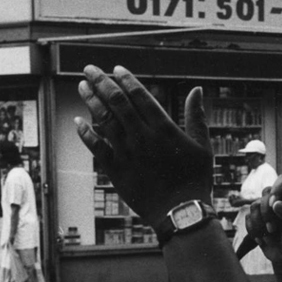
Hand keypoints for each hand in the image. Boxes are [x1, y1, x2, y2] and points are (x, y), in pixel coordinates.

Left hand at [74, 65, 212, 223]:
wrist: (181, 213)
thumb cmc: (195, 180)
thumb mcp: (203, 146)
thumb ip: (197, 116)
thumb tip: (198, 89)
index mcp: (163, 129)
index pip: (140, 96)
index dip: (126, 80)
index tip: (116, 68)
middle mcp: (142, 137)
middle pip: (117, 103)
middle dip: (101, 82)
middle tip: (89, 69)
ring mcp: (127, 154)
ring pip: (104, 121)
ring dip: (91, 101)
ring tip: (81, 86)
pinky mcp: (116, 170)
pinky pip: (97, 148)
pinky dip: (86, 133)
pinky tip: (78, 121)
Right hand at [244, 174, 281, 269]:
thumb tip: (276, 204)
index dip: (277, 189)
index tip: (273, 204)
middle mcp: (280, 200)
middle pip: (265, 192)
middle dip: (266, 212)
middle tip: (273, 229)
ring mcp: (267, 209)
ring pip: (254, 205)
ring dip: (259, 223)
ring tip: (270, 235)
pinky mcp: (257, 219)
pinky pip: (248, 219)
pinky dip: (254, 230)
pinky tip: (263, 240)